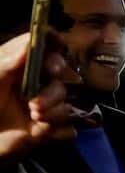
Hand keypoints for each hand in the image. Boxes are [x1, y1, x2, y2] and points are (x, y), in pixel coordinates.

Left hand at [0, 32, 75, 167]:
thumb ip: (9, 61)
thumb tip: (31, 40)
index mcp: (18, 69)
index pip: (43, 48)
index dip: (53, 42)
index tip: (57, 43)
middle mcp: (34, 85)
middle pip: (61, 75)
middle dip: (53, 86)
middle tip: (40, 93)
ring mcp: (43, 108)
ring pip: (66, 102)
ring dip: (53, 109)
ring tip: (34, 115)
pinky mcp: (49, 131)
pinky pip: (68, 128)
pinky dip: (58, 130)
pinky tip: (40, 131)